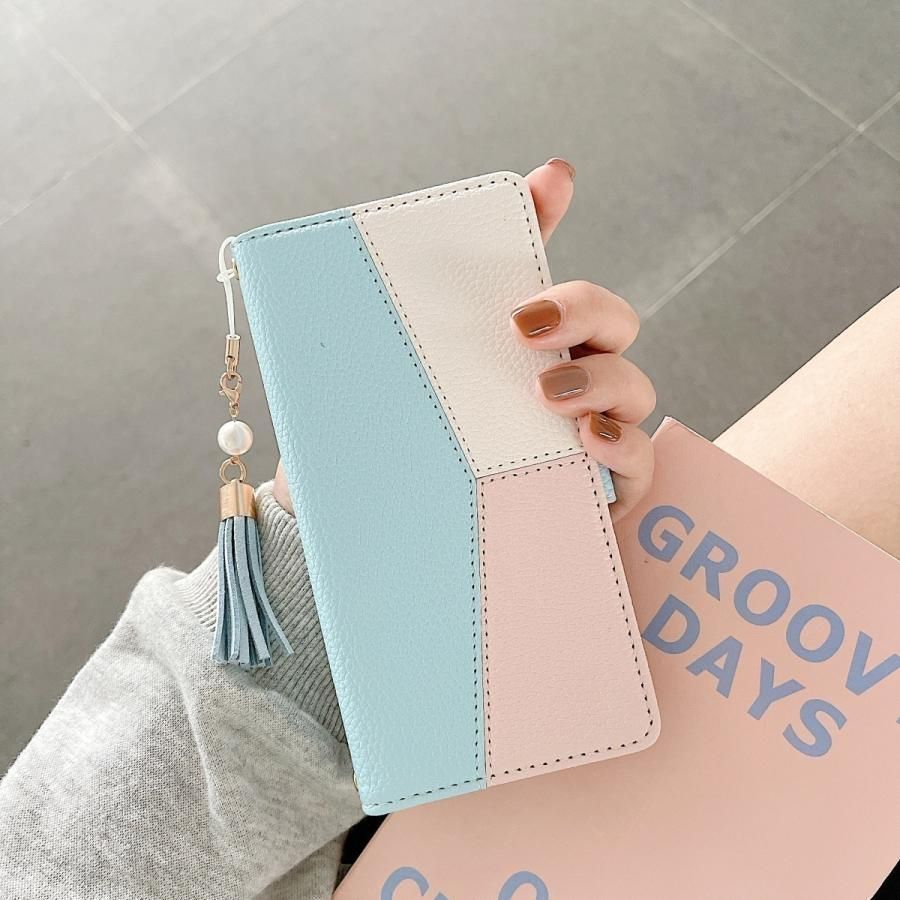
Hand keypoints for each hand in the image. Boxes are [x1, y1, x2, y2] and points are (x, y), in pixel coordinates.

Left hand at [275, 158, 655, 519]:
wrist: (425, 573)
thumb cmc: (396, 495)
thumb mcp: (357, 448)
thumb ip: (343, 423)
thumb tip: (295, 414)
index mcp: (499, 353)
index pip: (528, 272)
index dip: (545, 218)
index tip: (551, 181)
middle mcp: (554, 382)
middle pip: (602, 318)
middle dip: (580, 304)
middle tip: (523, 324)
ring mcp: (587, 433)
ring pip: (630, 381)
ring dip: (600, 379)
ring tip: (548, 397)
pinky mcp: (607, 490)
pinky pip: (640, 458)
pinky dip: (625, 445)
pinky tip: (588, 445)